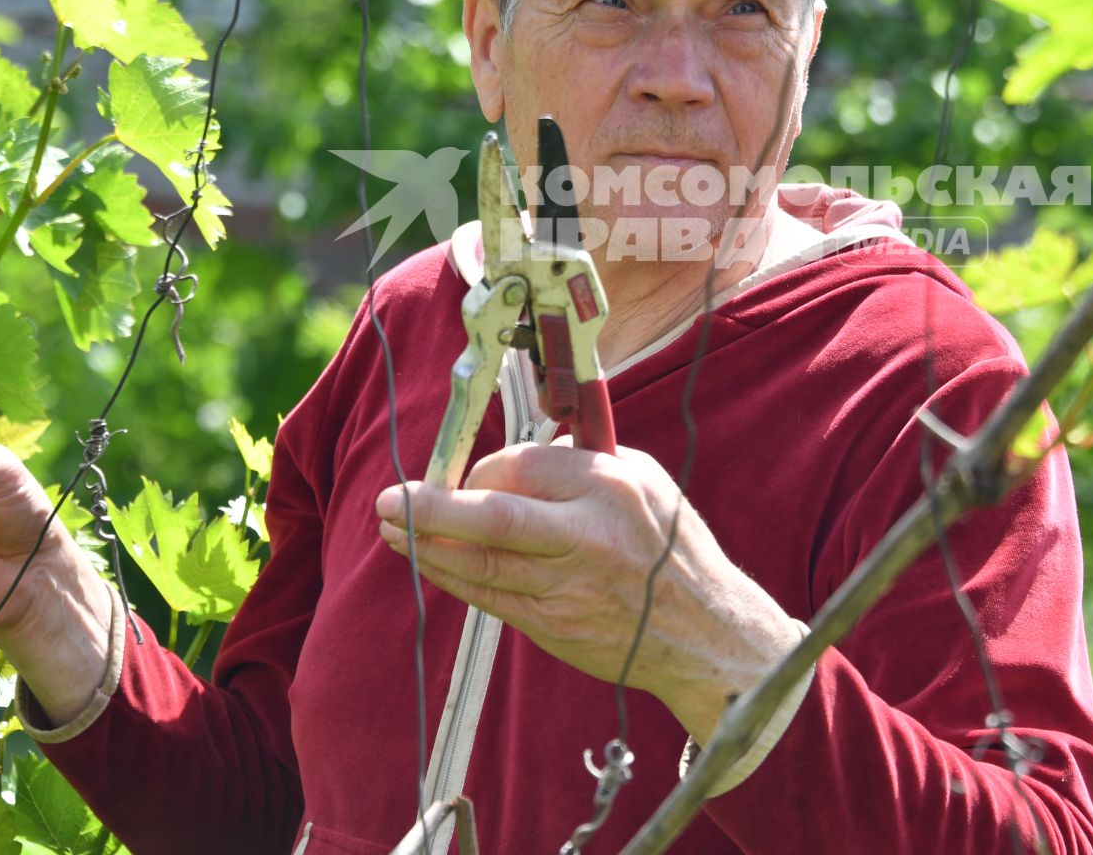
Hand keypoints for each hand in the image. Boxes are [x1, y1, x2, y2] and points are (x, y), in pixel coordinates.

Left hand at [375, 444, 800, 741]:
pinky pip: (490, 597)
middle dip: (430, 509)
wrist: (705, 634)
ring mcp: (570, 588)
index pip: (522, 466)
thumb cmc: (670, 549)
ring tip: (390, 527)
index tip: (465, 472)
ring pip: (480, 564)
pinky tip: (429, 562)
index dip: (481, 468)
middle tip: (388, 501)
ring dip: (427, 546)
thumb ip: (582, 465)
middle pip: (493, 518)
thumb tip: (514, 458)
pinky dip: (453, 578)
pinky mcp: (555, 626)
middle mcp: (589, 536)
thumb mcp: (645, 483)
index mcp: (611, 487)